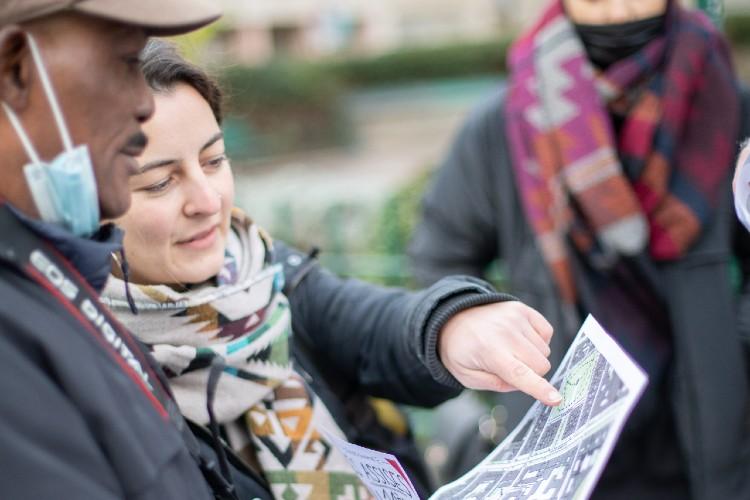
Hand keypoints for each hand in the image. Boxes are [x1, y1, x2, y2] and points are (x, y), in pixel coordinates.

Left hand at [438, 301, 561, 405]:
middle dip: (531, 374)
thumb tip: (523, 384)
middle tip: (510, 367)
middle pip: (541, 366)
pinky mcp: (522, 309)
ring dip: (532, 357)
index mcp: (489, 352)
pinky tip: (520, 339)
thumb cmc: (460, 350)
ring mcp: (516, 318)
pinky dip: (538, 340)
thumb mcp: (467, 376)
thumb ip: (496, 385)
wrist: (452, 318)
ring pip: (545, 351)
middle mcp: (505, 332)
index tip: (556, 399)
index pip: (520, 374)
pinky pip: (547, 332)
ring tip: (509, 350)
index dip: (540, 389)